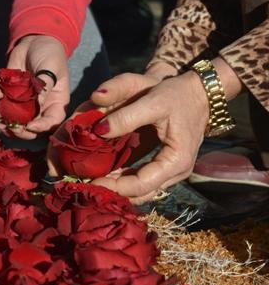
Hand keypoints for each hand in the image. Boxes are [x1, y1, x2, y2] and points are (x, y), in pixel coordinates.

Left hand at [1, 35, 69, 139]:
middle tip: (13, 127)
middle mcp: (42, 107)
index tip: (30, 125)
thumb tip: (38, 104)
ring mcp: (26, 104)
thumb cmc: (49, 54)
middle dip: (24, 131)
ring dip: (11, 127)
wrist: (34, 42)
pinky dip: (1, 115)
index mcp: (56, 102)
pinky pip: (7, 111)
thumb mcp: (50, 68)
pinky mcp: (12, 98)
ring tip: (1, 125)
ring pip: (20, 124)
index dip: (42, 127)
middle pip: (35, 128)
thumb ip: (44, 85)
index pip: (52, 121)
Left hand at [88, 71, 210, 203]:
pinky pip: (142, 179)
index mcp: (177, 161)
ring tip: (91, 180)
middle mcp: (176, 172)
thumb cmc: (178, 96)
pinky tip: (103, 172)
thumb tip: (99, 131)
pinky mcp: (164, 165)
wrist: (199, 92)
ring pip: (141, 190)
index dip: (115, 187)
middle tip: (86, 183)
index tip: (91, 182)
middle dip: (113, 191)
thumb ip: (125, 117)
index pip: (142, 185)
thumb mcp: (152, 102)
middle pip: (141, 193)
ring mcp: (171, 171)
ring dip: (117, 187)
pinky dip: (123, 178)